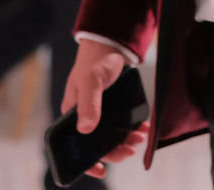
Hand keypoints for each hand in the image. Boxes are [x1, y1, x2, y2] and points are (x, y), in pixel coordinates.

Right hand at [61, 38, 146, 177]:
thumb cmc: (96, 60)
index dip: (85, 161)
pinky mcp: (113, 107)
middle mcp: (84, 116)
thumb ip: (89, 103)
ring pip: (111, 136)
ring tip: (139, 137)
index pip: (74, 145)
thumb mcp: (92, 81)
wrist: (111, 43)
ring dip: (125, 140)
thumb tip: (86, 129)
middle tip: (130, 149)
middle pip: (97, 144)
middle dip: (114, 150)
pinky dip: (132, 128)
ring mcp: (99, 112)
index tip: (100, 170)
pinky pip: (121, 124)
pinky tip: (142, 127)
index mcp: (71, 115)